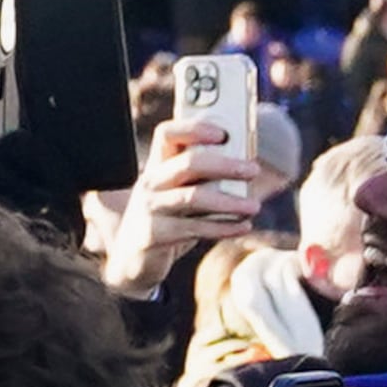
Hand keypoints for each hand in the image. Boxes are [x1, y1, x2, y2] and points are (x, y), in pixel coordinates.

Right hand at [100, 115, 257, 296]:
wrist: (132, 258)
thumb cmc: (167, 218)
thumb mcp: (177, 192)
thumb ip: (202, 177)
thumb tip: (246, 164)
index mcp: (157, 164)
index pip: (168, 133)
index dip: (194, 129)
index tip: (223, 133)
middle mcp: (151, 182)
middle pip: (187, 163)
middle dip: (224, 165)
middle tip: (253, 170)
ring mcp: (150, 208)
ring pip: (192, 197)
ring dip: (228, 201)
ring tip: (254, 206)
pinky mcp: (154, 235)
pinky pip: (194, 229)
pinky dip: (223, 228)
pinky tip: (243, 226)